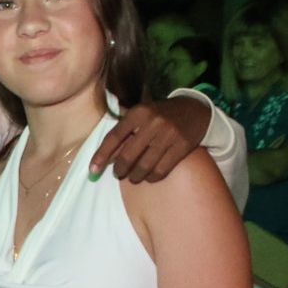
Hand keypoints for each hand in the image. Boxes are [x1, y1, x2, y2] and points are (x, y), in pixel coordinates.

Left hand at [89, 97, 207, 183]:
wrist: (194, 109)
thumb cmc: (159, 114)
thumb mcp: (141, 114)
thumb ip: (123, 131)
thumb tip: (104, 157)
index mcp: (138, 112)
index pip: (113, 137)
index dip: (101, 156)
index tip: (92, 170)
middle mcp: (152, 122)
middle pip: (128, 156)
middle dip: (120, 170)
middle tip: (118, 174)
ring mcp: (169, 134)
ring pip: (144, 166)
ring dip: (135, 177)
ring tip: (133, 177)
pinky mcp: (183, 146)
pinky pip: (162, 170)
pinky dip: (152, 177)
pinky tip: (149, 177)